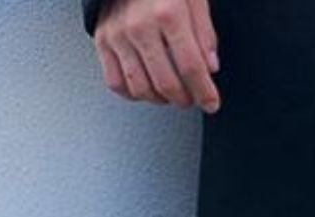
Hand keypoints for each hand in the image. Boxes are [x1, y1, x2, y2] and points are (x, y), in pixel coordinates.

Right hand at [93, 0, 221, 113]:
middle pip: (166, 83)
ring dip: (161, 100)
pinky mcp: (102, 41)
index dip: (204, 91)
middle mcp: (140, 27)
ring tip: (173, 94)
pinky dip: (134, 94)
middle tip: (194, 99)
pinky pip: (115, 82)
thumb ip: (204, 33)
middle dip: (185, 99)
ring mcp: (118, 35)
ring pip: (140, 88)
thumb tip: (210, 68)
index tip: (211, 103)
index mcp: (168, 14)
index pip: (191, 66)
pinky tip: (148, 88)